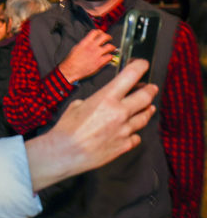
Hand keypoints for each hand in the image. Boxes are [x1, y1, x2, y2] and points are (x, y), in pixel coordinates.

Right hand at [26, 59, 157, 191]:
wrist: (65, 152)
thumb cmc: (67, 129)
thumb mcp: (77, 105)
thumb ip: (95, 101)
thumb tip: (101, 102)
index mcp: (106, 98)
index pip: (131, 76)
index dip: (140, 67)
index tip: (142, 65)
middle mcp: (120, 112)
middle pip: (146, 97)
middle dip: (150, 90)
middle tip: (151, 88)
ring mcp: (124, 130)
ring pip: (145, 117)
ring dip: (146, 110)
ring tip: (147, 108)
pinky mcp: (124, 145)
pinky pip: (136, 136)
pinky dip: (133, 132)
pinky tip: (129, 131)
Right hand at [58, 29, 114, 83]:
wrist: (71, 70)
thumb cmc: (71, 61)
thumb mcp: (76, 48)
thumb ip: (85, 43)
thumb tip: (90, 41)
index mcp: (85, 42)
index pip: (95, 32)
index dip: (100, 32)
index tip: (101, 34)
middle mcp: (92, 47)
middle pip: (105, 37)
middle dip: (108, 37)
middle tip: (109, 39)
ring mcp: (97, 54)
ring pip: (110, 46)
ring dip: (112, 47)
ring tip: (111, 49)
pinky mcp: (100, 62)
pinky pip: (110, 57)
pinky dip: (110, 57)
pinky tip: (108, 58)